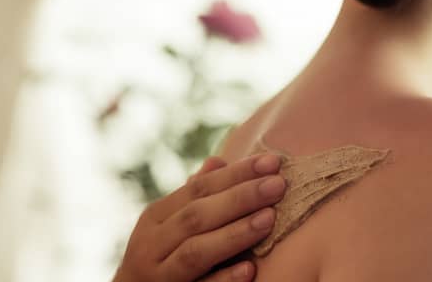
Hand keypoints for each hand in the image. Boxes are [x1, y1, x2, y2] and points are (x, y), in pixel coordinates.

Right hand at [114, 153, 285, 281]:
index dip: (236, 174)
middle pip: (197, 215)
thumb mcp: (166, 225)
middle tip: (278, 185)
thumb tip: (218, 162)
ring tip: (269, 219)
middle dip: (240, 198)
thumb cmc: (158, 258)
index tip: (272, 162)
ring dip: (235, 234)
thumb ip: (193, 197)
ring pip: (196, 251)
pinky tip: (250, 269)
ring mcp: (160, 275)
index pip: (199, 188)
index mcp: (156, 217)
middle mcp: (152, 244)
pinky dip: (224, 279)